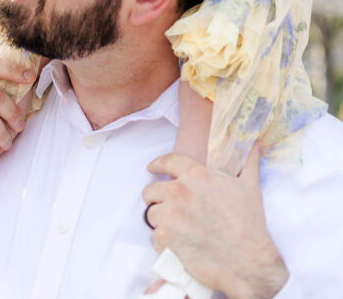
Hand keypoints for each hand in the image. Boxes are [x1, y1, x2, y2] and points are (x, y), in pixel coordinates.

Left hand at [143, 148, 288, 298]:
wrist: (248, 262)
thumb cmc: (249, 225)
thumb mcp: (250, 187)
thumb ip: (248, 162)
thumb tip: (255, 145)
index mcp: (197, 175)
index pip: (167, 162)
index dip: (158, 164)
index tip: (152, 168)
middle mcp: (179, 191)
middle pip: (152, 189)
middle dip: (156, 197)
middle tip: (166, 207)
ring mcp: (170, 215)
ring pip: (151, 213)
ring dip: (160, 220)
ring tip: (174, 228)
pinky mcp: (166, 238)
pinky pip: (154, 236)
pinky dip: (163, 241)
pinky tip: (177, 245)